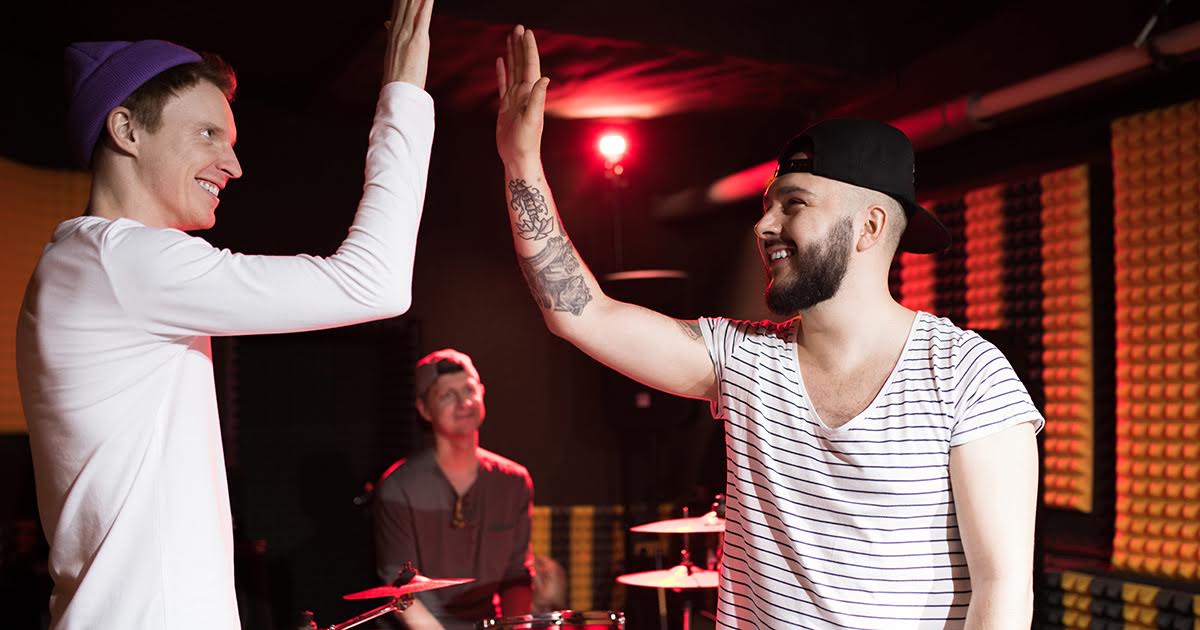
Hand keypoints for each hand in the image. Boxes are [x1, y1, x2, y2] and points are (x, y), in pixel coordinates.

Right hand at [382, 0, 433, 87]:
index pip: (397, 6)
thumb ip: (392, 34)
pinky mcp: (418, 40)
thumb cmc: (397, 75)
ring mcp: (407, 34)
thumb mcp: (392, 51)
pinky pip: (422, 17)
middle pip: (403, 1)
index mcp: (393, 32)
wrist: (397, 92)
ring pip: (412, 5)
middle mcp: (397, 30)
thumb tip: (387, 23)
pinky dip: (426, 4)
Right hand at [496, 25, 548, 165]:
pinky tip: (500, 61)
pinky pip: (503, 83)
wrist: (518, 156)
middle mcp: (524, 93)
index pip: (530, 65)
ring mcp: (515, 98)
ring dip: (512, 54)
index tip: (526, 32)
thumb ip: (538, 98)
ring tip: (510, 38)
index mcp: (530, 93)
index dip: (528, 48)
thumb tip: (545, 77)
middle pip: (521, 63)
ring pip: (513, 70)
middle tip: (519, 27)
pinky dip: (502, 71)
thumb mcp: (532, 119)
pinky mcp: (506, 106)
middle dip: (520, 45)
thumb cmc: (526, 142)